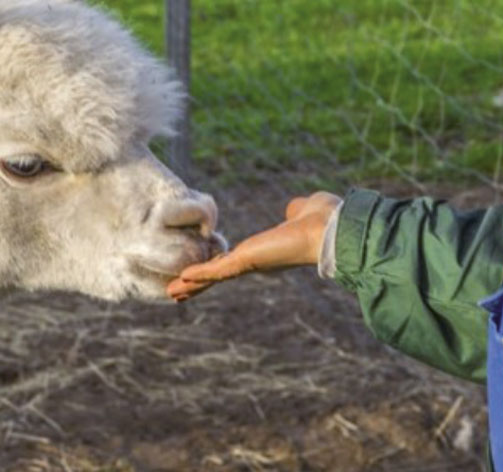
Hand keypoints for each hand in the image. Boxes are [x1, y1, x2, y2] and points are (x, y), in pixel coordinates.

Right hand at [166, 191, 340, 301]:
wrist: (330, 230)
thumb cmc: (322, 219)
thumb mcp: (301, 210)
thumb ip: (293, 211)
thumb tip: (293, 210)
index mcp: (265, 252)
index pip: (232, 262)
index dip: (214, 267)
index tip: (199, 272)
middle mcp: (255, 262)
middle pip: (218, 276)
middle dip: (197, 284)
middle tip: (176, 292)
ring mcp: (250, 264)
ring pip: (214, 278)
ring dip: (192, 285)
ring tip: (171, 292)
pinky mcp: (247, 262)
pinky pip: (217, 271)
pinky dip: (199, 275)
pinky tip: (181, 280)